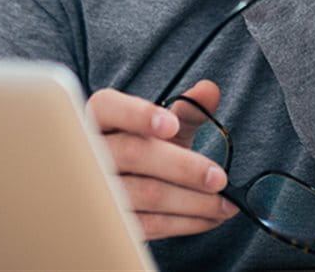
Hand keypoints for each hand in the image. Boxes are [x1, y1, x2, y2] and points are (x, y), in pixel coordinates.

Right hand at [86, 80, 238, 238]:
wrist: (122, 189)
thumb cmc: (142, 148)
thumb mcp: (161, 126)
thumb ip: (187, 108)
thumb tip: (209, 90)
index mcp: (101, 117)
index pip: (108, 107)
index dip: (138, 115)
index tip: (171, 124)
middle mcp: (90, 151)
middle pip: (134, 154)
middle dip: (183, 167)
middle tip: (218, 178)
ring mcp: (96, 189)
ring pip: (146, 194)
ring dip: (193, 202)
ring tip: (224, 204)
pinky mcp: (110, 221)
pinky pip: (149, 224)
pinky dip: (186, 222)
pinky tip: (209, 217)